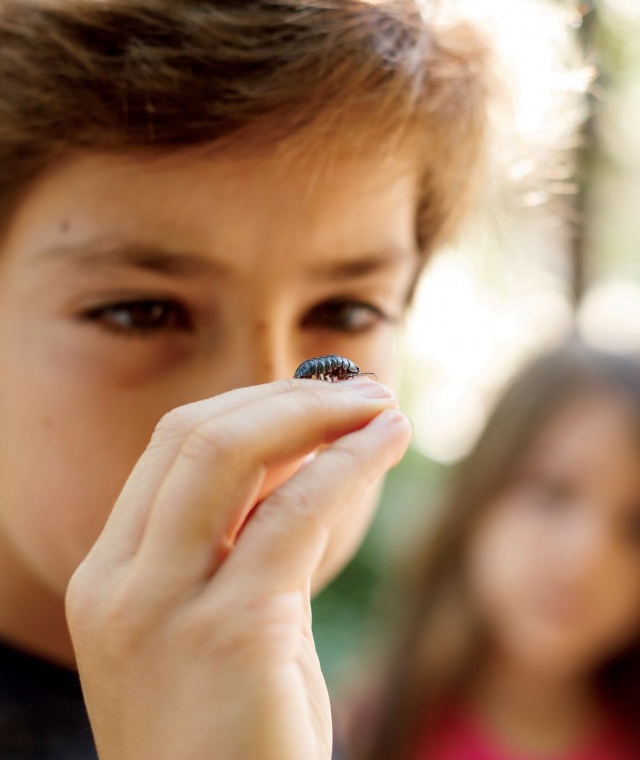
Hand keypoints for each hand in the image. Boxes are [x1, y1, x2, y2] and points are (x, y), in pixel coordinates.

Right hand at [66, 377, 411, 759]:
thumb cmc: (233, 737)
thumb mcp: (227, 622)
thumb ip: (249, 537)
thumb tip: (308, 448)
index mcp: (109, 574)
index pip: (172, 448)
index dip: (249, 405)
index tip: (314, 397)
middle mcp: (119, 582)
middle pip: (193, 434)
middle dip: (282, 396)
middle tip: (356, 388)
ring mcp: (161, 608)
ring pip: (229, 452)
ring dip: (316, 413)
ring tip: (379, 403)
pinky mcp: (228, 635)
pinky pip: (293, 513)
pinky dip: (346, 462)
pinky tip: (387, 441)